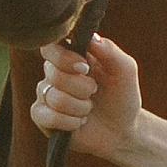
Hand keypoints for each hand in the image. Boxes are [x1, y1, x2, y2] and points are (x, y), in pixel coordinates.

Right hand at [32, 33, 143, 161]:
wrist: (121, 130)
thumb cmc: (122, 96)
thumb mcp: (125, 70)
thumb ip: (109, 50)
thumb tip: (91, 37)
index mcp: (71, 55)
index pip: (50, 46)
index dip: (64, 57)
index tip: (85, 67)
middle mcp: (54, 72)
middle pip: (54, 73)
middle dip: (82, 87)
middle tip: (94, 91)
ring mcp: (46, 94)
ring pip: (55, 97)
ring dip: (80, 107)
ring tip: (89, 109)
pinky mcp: (42, 117)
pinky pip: (47, 117)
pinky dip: (71, 122)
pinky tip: (80, 122)